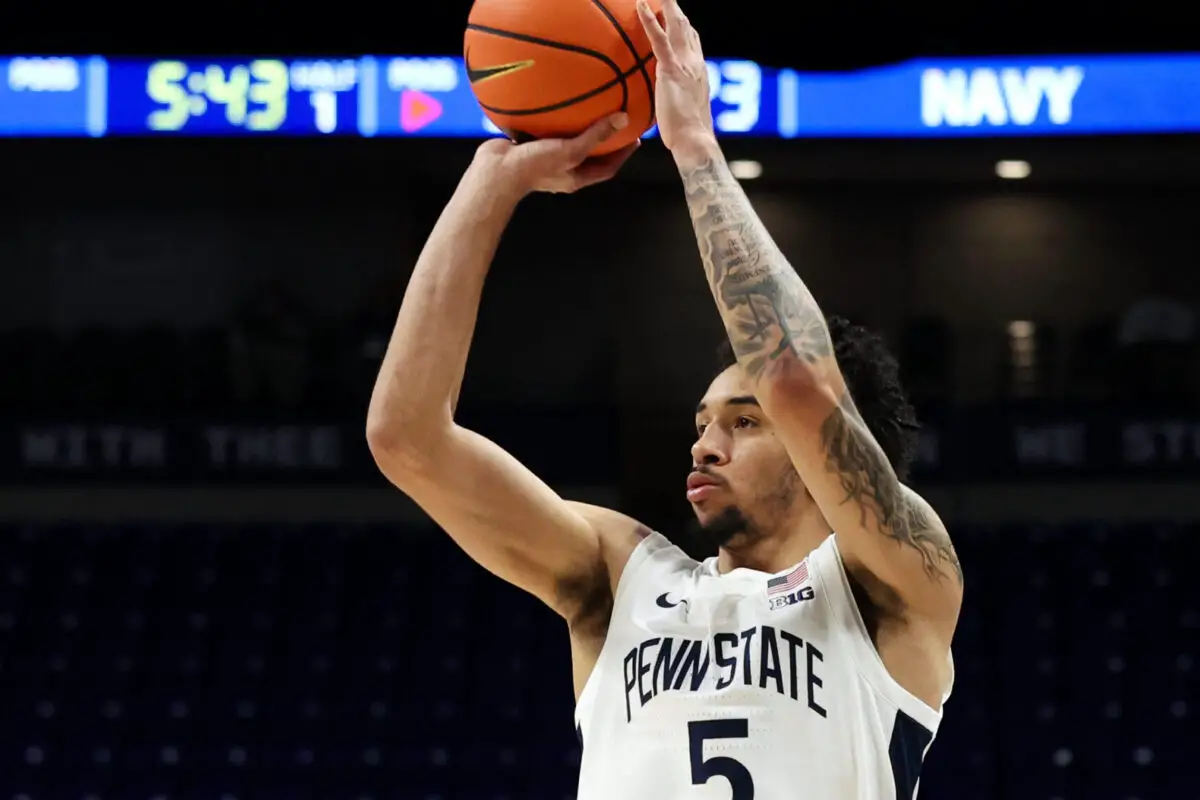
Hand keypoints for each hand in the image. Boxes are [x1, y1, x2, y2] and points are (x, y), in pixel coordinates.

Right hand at [472, 114, 638, 197]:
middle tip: (615, 119)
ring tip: (588, 106)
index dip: (622, 154)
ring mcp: (544, 158)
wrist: (495, 171)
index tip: (634, 138)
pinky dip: (551, 118)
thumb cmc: (535, 166)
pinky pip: (544, 130)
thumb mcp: (570, 151)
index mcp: (575, 177)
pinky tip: (555, 101)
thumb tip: (623, 118)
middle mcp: (562, 169)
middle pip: (589, 154)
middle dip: (602, 140)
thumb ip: (595, 135)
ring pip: (566, 141)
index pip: (607, 168)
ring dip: (576, 127)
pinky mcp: (528, 146)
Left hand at [637, 0, 716, 158]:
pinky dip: (650, 21)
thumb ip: (674, 101)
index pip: (692, 44)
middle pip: (686, 29)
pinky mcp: (671, 70)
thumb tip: (665, 104)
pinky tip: (641, 6)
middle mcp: (695, 63)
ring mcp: (685, 64)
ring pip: (676, 26)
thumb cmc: (687, 134)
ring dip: (667, 6)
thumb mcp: (681, 112)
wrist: (694, 139)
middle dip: (677, 12)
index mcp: (698, 73)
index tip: (679, 18)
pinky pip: (659, 40)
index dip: (685, 29)